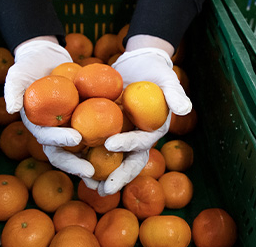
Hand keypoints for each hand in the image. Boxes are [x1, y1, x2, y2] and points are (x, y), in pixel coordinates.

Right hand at [4, 37, 93, 178]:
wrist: (45, 59)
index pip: (47, 138)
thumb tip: (11, 110)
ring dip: (92, 164)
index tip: (76, 138)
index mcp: (37, 126)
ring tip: (107, 173)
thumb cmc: (28, 65)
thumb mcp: (16, 74)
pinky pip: (95, 136)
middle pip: (64, 154)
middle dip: (76, 164)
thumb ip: (11, 90)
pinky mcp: (82, 124)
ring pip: (80, 152)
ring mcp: (67, 130)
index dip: (59, 140)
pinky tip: (122, 147)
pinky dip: (106, 143)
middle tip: (91, 171)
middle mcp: (53, 133)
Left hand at [83, 36, 191, 195]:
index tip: (110, 143)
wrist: (139, 65)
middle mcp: (138, 139)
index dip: (128, 144)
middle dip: (117, 177)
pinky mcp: (108, 132)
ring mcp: (122, 138)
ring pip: (112, 161)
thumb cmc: (156, 71)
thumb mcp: (167, 78)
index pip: (141, 142)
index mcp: (152, 132)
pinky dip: (86, 156)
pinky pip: (96, 147)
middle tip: (103, 190)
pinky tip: (71, 162)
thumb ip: (175, 93)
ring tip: (86, 185)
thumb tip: (185, 109)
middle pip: (129, 163)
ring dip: (100, 175)